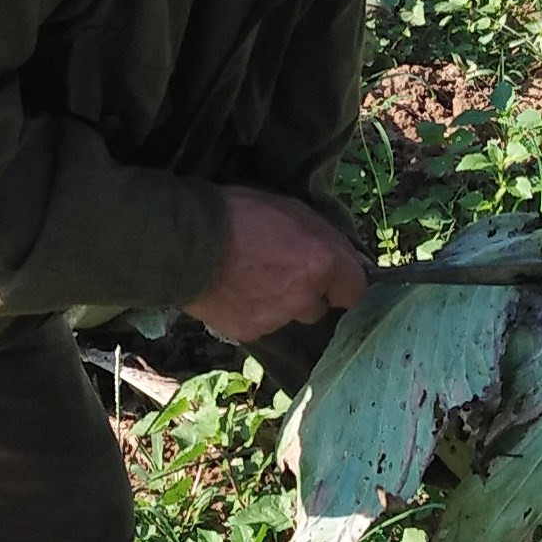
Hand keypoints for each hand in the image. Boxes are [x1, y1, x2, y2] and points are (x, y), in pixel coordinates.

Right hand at [187, 187, 369, 344]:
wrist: (186, 241)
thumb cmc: (238, 213)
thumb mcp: (290, 209)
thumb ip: (323, 238)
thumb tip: (347, 258)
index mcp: (322, 262)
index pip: (355, 289)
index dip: (342, 281)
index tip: (329, 275)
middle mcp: (306, 297)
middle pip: (319, 306)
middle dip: (307, 293)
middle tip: (280, 271)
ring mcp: (278, 319)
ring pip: (289, 316)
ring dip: (279, 302)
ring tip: (250, 278)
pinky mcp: (250, 332)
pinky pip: (261, 324)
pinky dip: (252, 310)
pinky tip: (233, 290)